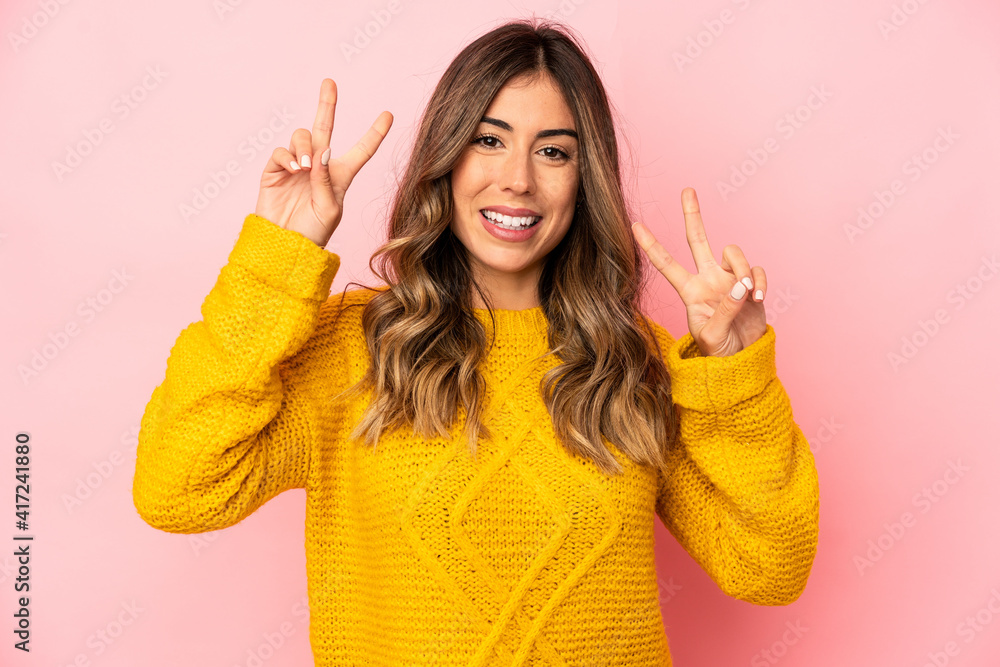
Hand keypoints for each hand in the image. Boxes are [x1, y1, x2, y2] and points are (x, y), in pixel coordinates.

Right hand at [254, 78, 392, 246]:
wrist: (284, 247)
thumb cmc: (312, 234)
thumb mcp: (329, 210)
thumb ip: (326, 181)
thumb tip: (320, 153)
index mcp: (340, 176)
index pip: (361, 151)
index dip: (375, 133)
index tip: (389, 114)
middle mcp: (319, 166)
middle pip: (325, 128)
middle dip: (327, 104)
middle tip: (330, 82)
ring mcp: (296, 166)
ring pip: (302, 137)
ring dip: (305, 147)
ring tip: (305, 169)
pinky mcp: (276, 171)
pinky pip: (281, 152)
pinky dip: (288, 157)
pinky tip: (294, 170)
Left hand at [631, 187, 766, 356]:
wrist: (743, 360)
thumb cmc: (719, 352)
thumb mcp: (713, 336)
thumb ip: (724, 311)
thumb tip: (739, 286)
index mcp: (689, 292)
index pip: (666, 264)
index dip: (651, 245)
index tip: (634, 225)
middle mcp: (707, 279)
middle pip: (697, 240)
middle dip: (692, 215)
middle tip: (686, 190)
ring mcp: (729, 279)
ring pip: (732, 252)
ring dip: (742, 269)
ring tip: (749, 294)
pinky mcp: (750, 284)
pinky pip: (756, 270)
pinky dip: (760, 282)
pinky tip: (759, 299)